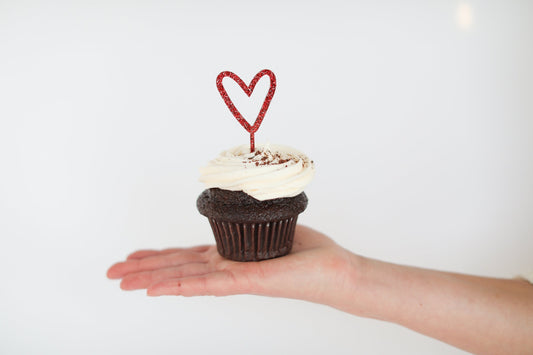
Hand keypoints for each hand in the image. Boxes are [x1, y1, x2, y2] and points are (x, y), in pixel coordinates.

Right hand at [107, 225, 359, 307]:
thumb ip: (250, 218)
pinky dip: (178, 286)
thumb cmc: (308, 252)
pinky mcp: (246, 282)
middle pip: (177, 268)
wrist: (334, 271)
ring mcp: (233, 278)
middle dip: (143, 270)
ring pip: (184, 278)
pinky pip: (206, 284)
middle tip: (112, 273)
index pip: (188, 257)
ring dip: (149, 279)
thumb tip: (240, 197)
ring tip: (120, 282)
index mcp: (231, 256)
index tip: (136, 257)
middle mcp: (227, 269)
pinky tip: (153, 290)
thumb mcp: (272, 225)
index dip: (160, 256)